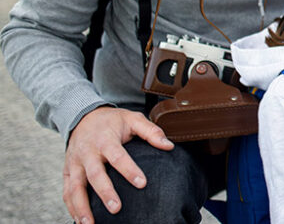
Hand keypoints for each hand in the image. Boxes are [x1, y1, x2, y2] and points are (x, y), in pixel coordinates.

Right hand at [64, 106, 173, 223]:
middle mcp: (87, 152)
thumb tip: (169, 146)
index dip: (129, 170)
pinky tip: (80, 221)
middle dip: (105, 193)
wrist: (83, 117)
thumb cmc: (113, 121)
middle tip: (117, 209)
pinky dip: (72, 207)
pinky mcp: (67, 172)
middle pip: (95, 175)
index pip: (117, 156)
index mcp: (105, 139)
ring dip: (82, 207)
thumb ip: (151, 131)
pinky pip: (67, 192)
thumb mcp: (133, 118)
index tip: (142, 183)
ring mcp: (74, 163)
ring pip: (75, 187)